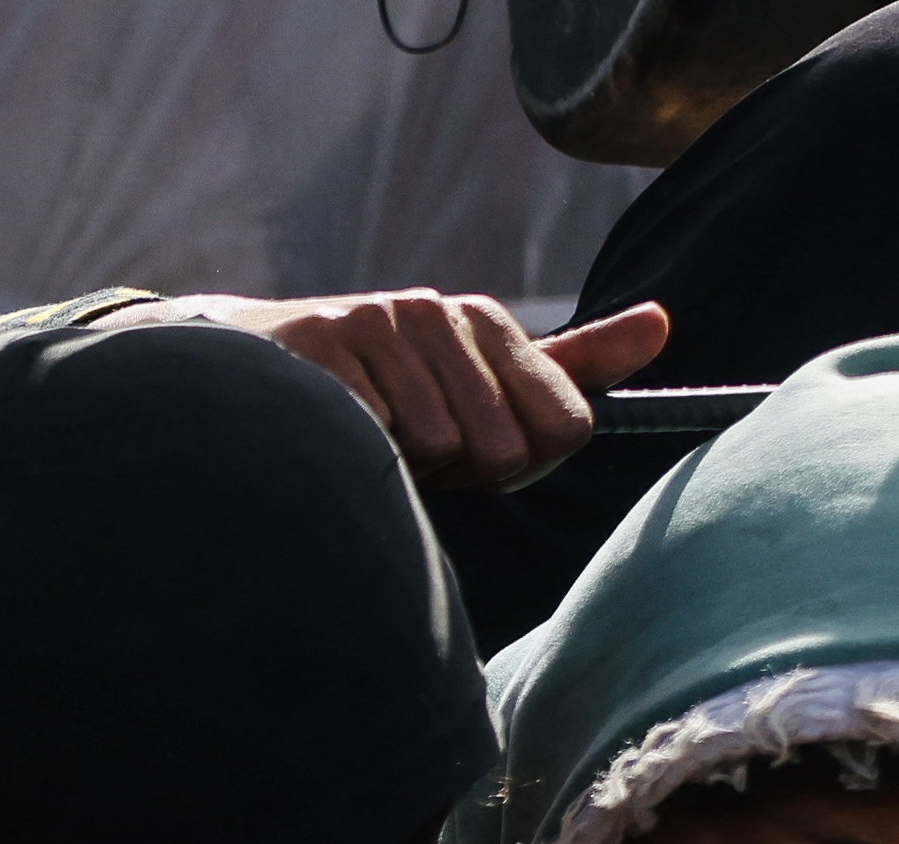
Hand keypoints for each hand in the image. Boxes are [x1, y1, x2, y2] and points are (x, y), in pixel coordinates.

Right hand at [109, 291, 668, 492]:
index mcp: (480, 321)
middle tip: (408, 457)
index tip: (475, 461)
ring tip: (360, 444)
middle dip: (460, 477)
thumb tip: (663, 322)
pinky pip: (379, 439)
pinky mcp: (320, 348)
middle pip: (505, 447)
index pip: (565, 423)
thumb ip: (565, 369)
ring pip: (440, 446)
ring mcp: (375, 325)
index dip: (524, 466)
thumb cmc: (371, 400)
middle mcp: (435, 312)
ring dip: (399, 471)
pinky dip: (357, 461)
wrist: (235, 381)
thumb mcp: (472, 386)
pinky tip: (329, 438)